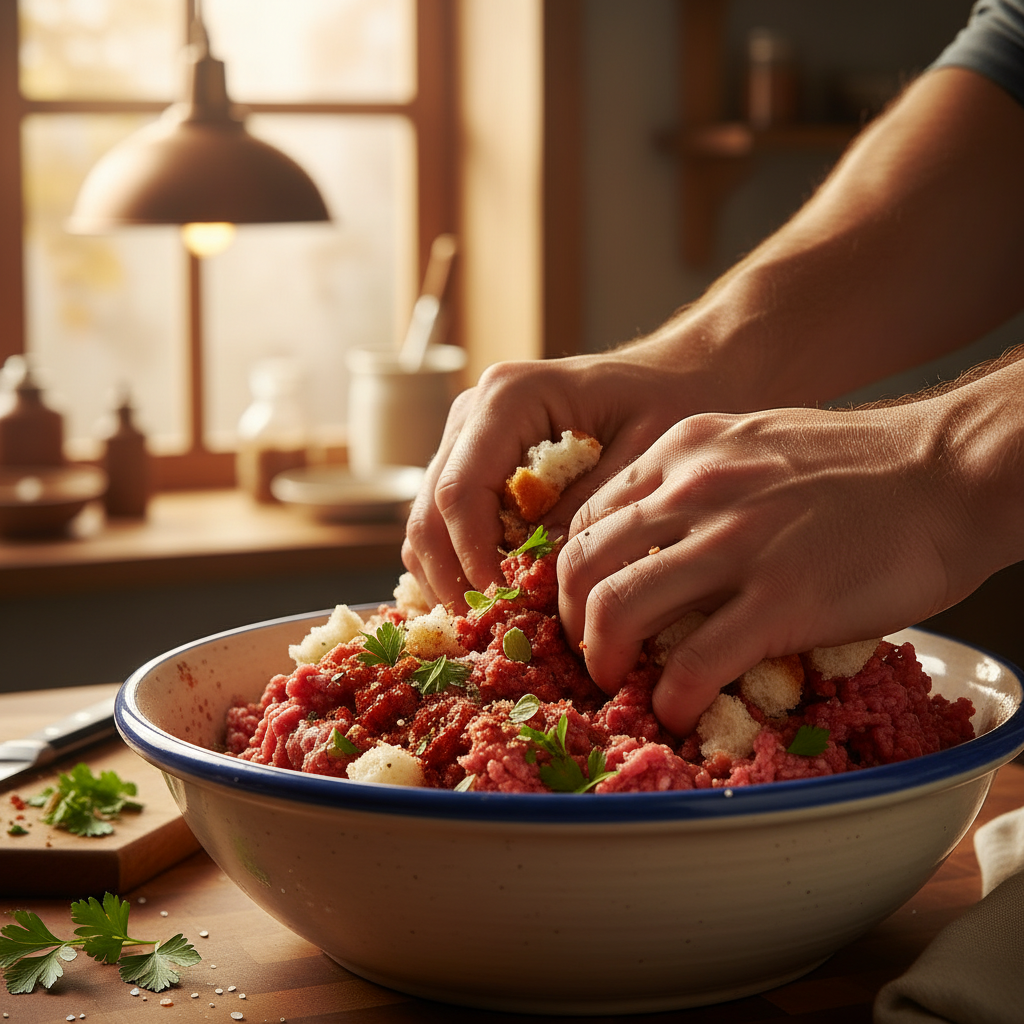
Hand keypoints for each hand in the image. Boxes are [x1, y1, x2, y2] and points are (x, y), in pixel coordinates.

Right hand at [402, 340, 733, 608]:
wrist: (671, 376)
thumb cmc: (665, 404)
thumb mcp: (644, 456)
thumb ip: (591, 509)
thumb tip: (541, 570)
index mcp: (509, 398)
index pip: (461, 491)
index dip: (473, 557)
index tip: (503, 605)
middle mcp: (473, 415)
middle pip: (430, 512)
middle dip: (453, 578)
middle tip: (491, 630)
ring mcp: (465, 441)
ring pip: (427, 524)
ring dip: (450, 578)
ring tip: (494, 622)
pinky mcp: (472, 467)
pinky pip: (444, 526)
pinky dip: (460, 566)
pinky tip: (497, 598)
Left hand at [556, 400, 989, 735]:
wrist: (945, 471)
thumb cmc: (858, 463)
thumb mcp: (752, 442)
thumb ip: (698, 480)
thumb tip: (662, 537)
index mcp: (682, 451)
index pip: (588, 517)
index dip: (570, 573)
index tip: (582, 605)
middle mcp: (693, 491)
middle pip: (583, 564)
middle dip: (569, 620)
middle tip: (588, 651)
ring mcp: (734, 544)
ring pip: (618, 609)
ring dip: (603, 660)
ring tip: (616, 683)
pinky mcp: (780, 600)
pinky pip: (694, 661)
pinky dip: (672, 697)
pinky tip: (678, 710)